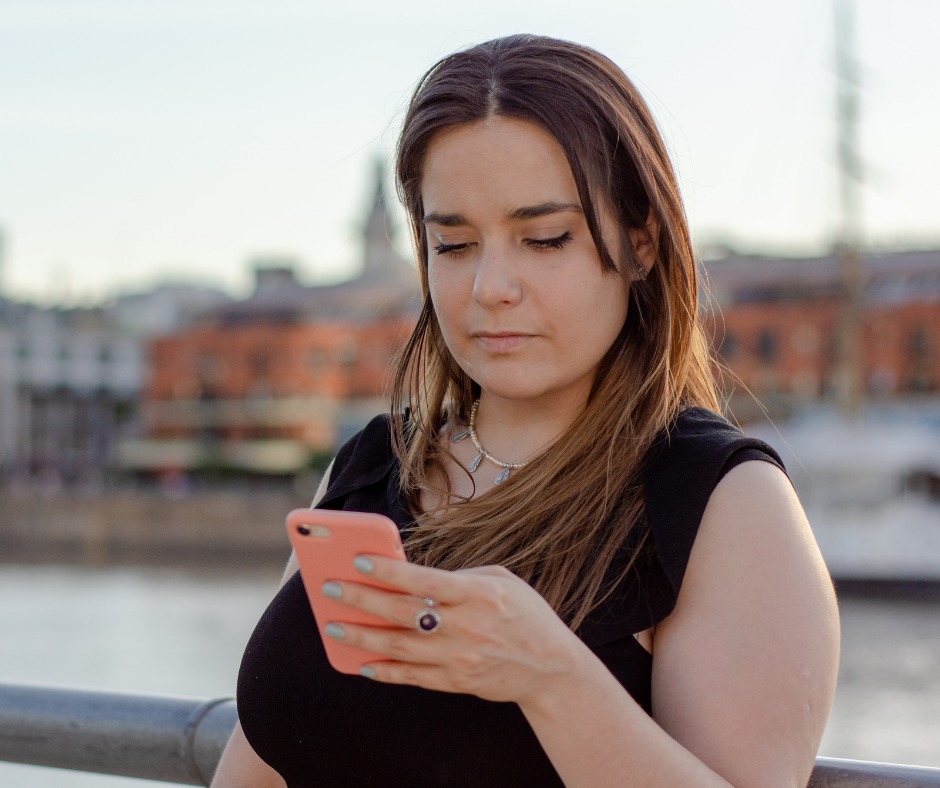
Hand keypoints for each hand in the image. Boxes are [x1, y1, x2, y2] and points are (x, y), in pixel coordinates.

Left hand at [321, 556, 586, 705]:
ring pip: (400, 647)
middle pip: (403, 613)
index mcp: (479, 593)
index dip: (389, 570)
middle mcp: (467, 626)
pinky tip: (361, 662)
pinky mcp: (456, 682)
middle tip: (330, 589)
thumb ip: (459, 576)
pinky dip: (384, 671)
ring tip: (334, 626)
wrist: (552, 668)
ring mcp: (460, 657)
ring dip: (363, 637)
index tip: (358, 559)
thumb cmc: (524, 614)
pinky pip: (411, 677)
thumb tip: (411, 577)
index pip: (425, 580)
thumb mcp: (501, 580)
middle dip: (362, 599)